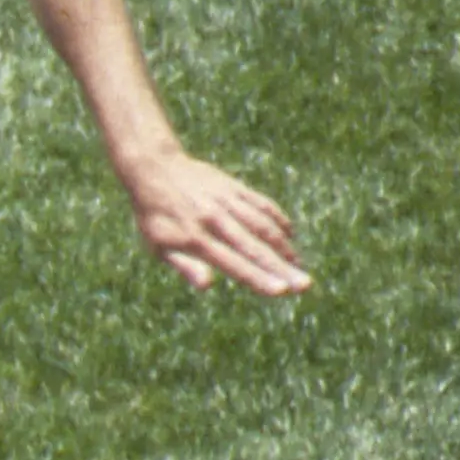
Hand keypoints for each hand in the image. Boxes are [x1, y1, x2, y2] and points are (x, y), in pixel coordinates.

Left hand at [120, 151, 310, 296]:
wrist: (153, 168)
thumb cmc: (154, 216)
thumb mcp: (158, 245)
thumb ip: (184, 265)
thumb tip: (207, 285)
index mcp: (195, 238)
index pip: (232, 263)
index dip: (257, 278)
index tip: (281, 291)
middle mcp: (214, 220)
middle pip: (254, 248)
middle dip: (282, 268)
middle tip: (305, 285)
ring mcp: (226, 201)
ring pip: (263, 226)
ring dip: (284, 247)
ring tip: (299, 266)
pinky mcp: (234, 186)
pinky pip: (262, 204)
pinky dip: (278, 219)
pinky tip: (289, 234)